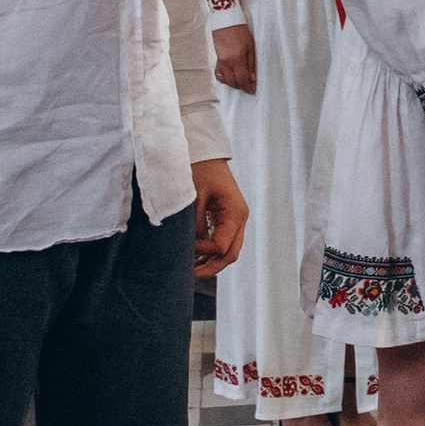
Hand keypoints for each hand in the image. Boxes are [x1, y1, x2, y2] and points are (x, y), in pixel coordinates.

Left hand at [191, 159, 248, 277]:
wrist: (204, 151)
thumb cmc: (200, 169)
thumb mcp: (195, 197)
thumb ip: (194, 225)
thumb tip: (191, 249)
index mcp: (235, 212)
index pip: (222, 245)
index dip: (203, 251)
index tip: (185, 249)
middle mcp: (240, 218)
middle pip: (231, 254)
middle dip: (212, 267)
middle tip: (190, 275)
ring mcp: (235, 218)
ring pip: (228, 250)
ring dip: (211, 261)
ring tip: (190, 269)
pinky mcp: (227, 217)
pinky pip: (223, 240)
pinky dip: (211, 250)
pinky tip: (195, 256)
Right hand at [212, 23, 257, 93]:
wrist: (226, 20)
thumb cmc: (240, 31)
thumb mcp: (250, 47)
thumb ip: (251, 64)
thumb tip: (253, 79)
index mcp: (236, 59)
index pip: (242, 80)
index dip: (248, 88)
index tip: (252, 91)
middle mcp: (226, 62)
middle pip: (233, 82)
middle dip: (241, 86)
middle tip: (248, 86)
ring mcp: (219, 61)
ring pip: (224, 80)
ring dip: (232, 83)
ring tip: (240, 80)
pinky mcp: (215, 58)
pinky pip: (218, 73)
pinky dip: (224, 78)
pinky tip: (230, 75)